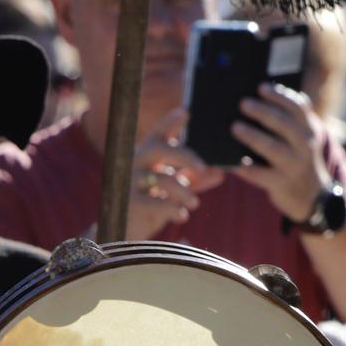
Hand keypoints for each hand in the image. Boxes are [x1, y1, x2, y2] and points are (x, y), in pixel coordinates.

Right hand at [125, 107, 224, 237]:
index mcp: (147, 155)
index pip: (159, 133)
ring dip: (184, 191)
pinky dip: (173, 209)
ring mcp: (131, 181)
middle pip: (161, 149)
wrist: (126, 232)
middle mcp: (136, 162)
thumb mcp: (174, 190)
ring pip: (164, 178)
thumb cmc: (152, 205)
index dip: (170, 122)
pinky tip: (182, 217)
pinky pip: (155, 202)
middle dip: (185, 156)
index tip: (186, 112)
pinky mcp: (130, 202)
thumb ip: (194, 179)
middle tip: (203, 167)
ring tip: (195, 203)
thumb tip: (219, 172)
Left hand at [229, 85, 329, 223]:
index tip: (261, 86)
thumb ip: (288, 120)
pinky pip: (261, 174)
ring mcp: (294, 166)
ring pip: (273, 149)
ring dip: (253, 136)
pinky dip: (246, 168)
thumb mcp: (302, 138)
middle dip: (263, 112)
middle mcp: (305, 146)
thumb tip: (253, 99)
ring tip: (235, 127)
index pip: (298, 107)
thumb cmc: (297, 158)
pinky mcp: (281, 184)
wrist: (312, 195)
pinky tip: (233, 161)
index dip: (280, 96)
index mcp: (309, 129)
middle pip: (285, 124)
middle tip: (243, 103)